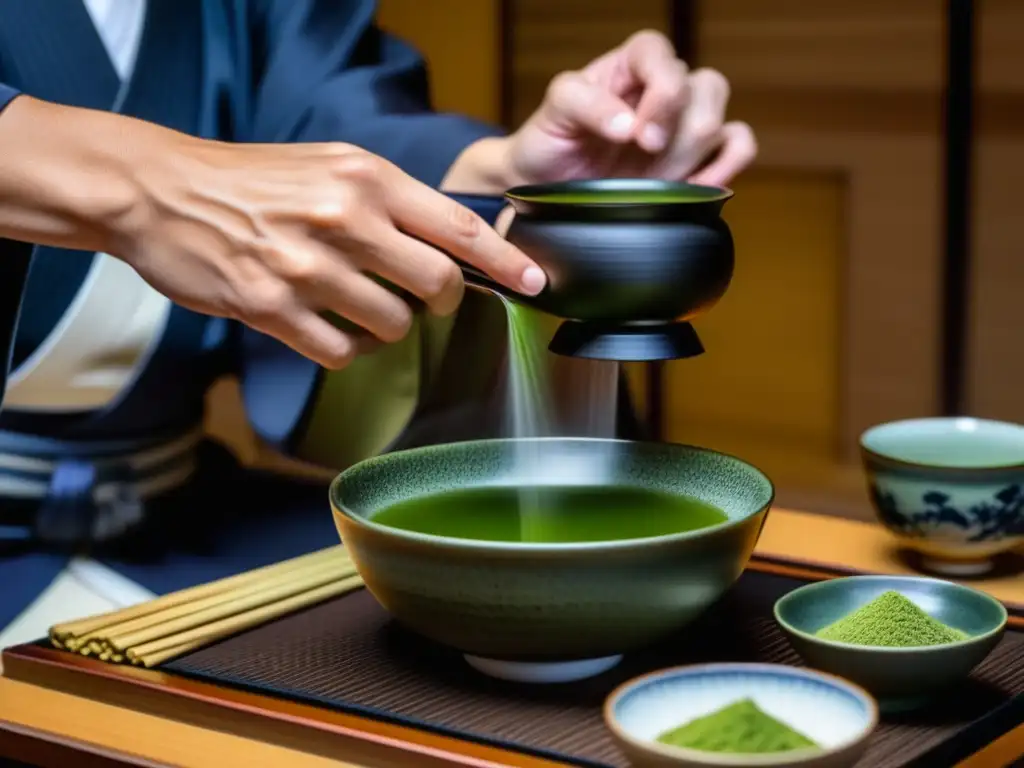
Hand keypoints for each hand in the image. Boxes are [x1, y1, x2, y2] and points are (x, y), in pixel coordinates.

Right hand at [120, 137, 544, 367]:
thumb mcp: (332, 167)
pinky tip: (327, 327)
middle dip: (437, 301)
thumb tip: (454, 246)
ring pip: (392, 326)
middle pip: (436, 286)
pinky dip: (347, 349)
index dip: (505, 262)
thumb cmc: (255, 181)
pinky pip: (344, 353)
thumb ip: (392, 202)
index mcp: (366, 179)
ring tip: (356, 306)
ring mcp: (308, 268)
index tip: (534, 283)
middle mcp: (344, 220)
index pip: (458, 226)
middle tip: (418, 296)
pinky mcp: (273, 309)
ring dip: (386, 327)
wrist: (163, 191)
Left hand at [505, 30, 756, 187]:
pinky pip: (738, 145)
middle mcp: (662, 89)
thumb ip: (584, 104)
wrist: (550, 188)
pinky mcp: (697, 157)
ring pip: (720, 120)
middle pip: (704, 88)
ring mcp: (683, 124)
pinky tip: (695, 187)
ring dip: (692, 156)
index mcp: (630, 66)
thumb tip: (629, 125)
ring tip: (660, 181)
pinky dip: (726, 166)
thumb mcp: (553, 114)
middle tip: (646, 161)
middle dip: (677, 133)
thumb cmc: (550, 141)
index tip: (640, 136)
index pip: (661, 55)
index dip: (662, 92)